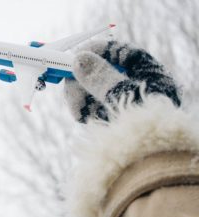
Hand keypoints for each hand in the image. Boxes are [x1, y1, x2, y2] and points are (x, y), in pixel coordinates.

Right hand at [64, 40, 180, 122]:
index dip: (98, 50)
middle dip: (84, 78)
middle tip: (69, 86)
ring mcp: (123, 103)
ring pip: (94, 88)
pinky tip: (80, 115)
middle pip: (104, 70)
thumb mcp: (123, 97)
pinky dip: (83, 107)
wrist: (151, 163)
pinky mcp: (111, 117)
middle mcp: (137, 86)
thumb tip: (79, 58)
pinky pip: (92, 104)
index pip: (122, 52)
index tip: (77, 55)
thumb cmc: (145, 127)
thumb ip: (100, 76)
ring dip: (80, 95)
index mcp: (151, 74)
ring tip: (76, 109)